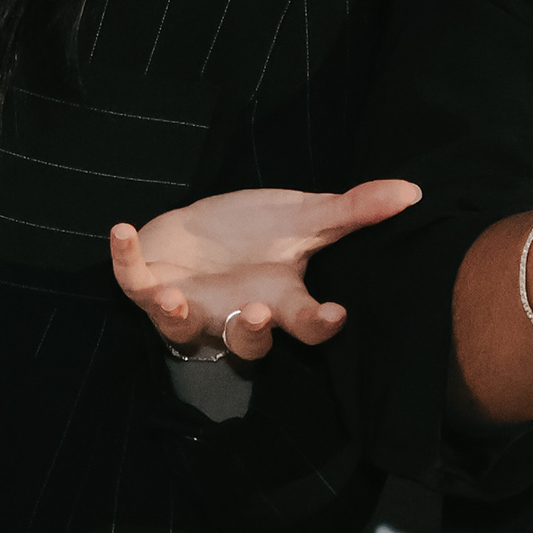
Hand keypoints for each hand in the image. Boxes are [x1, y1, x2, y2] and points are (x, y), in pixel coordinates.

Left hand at [108, 179, 421, 362]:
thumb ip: (353, 211)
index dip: (320, 324)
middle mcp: (232, 314)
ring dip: (175, 317)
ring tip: (172, 300)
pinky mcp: (147, 287)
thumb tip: (411, 190)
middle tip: (252, 311)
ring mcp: (187, 307)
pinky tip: (120, 232)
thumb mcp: (304, 218)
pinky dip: (123, 259)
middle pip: (245, 342)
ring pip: (182, 329)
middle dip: (248, 331)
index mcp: (278, 301)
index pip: (306, 325)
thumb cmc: (255, 232)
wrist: (199, 233)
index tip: (335, 314)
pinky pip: (131, 282)